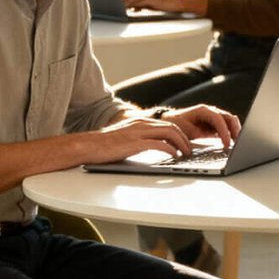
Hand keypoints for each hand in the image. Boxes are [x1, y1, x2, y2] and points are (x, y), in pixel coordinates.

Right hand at [81, 113, 195, 162]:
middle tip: (190, 150)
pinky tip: (174, 156)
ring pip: (169, 132)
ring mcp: (139, 132)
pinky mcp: (135, 143)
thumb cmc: (105, 145)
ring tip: (186, 154)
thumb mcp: (126, 138)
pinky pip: (159, 144)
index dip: (180, 134)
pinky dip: (170, 150)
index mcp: (140, 122)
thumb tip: (153, 148)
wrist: (88, 145)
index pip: (167, 124)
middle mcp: (141, 124)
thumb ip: (140, 140)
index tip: (186, 144)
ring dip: (182, 144)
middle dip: (185, 138)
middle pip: (172, 127)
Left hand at [160, 102, 241, 147]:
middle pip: (228, 118)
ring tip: (238, 143)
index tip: (227, 143)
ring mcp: (214, 118)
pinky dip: (231, 134)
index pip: (218, 119)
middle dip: (234, 130)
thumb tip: (204, 142)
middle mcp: (210, 112)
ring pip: (230, 122)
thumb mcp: (184, 130)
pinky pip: (227, 127)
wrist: (170, 122)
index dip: (224, 131)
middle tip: (238, 143)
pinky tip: (233, 142)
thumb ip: (196, 134)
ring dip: (235, 131)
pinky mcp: (214, 125)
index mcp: (203, 111)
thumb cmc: (175, 124)